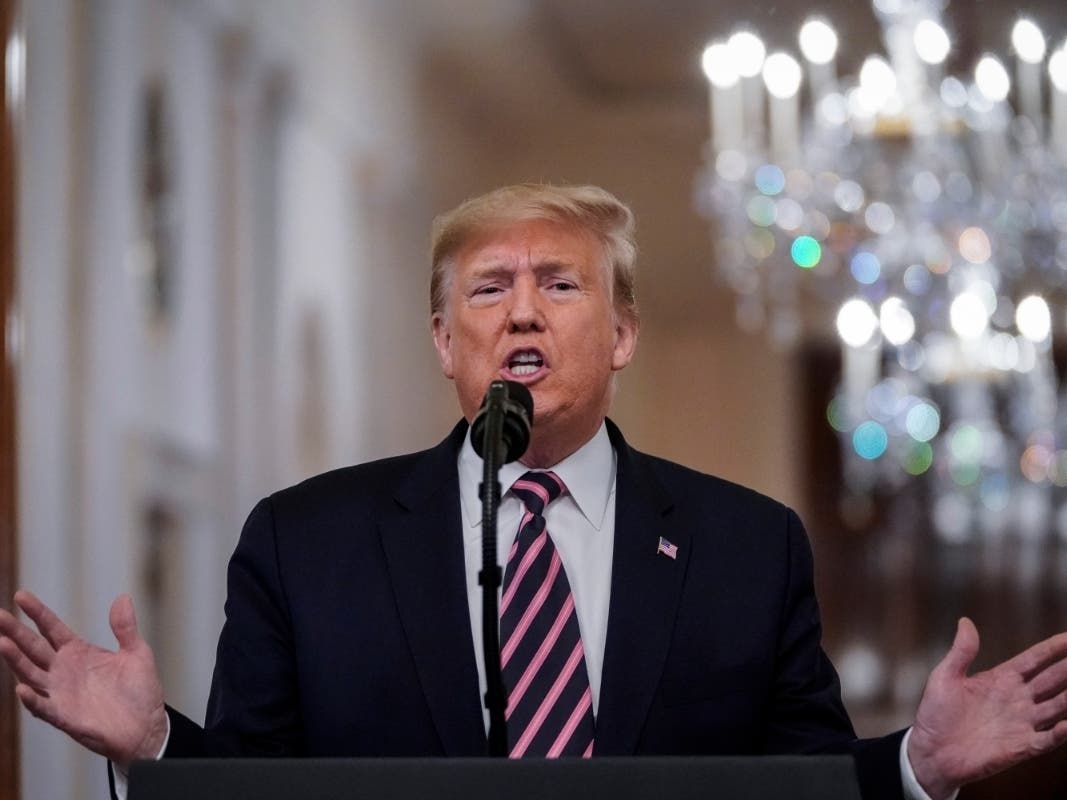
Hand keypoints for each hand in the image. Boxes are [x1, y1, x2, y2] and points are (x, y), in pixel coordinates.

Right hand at [0, 590, 167, 770]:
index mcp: (79, 652)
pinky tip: (21, 689)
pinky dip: (32, 699)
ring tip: (2, 643)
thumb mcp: (137, 653)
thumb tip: (122, 598)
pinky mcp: (65, 716)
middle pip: (34, 648)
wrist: (146, 728)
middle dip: (15, 632)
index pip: (52, 628)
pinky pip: (44, 707)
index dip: (37, 613)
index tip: (21, 595)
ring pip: (31, 674)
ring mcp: (61, 693)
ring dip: (16, 660)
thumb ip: (125, 628)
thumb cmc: (139, 691)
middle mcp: (64, 671)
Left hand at [907, 617, 1066, 799]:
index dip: (1052, 649)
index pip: (1034, 660)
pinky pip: (1047, 739)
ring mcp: (1022, 723)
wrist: (931, 752)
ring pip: (1058, 707)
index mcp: (1001, 679)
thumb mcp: (945, 677)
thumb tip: (965, 621)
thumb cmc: (936, 714)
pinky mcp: (1021, 747)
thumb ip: (961, 652)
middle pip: (1052, 680)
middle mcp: (1017, 699)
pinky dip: (1061, 733)